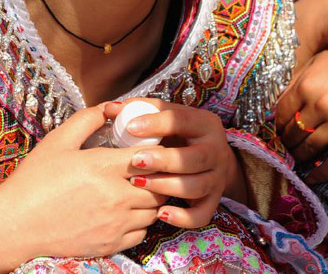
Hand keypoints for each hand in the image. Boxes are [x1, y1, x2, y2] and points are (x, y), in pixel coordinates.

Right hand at [0, 104, 165, 272]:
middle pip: (159, 184)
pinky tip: (127, 210)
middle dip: (158, 173)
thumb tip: (110, 108)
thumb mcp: (58, 141)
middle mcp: (116, 197)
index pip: (150, 155)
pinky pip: (142, 232)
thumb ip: (87, 119)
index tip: (150, 145)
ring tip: (138, 186)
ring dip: (152, 196)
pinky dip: (141, 220)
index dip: (156, 148)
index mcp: (104, 167)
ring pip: (154, 209)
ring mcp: (115, 224)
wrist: (15, 225)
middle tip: (148, 165)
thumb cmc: (34, 180)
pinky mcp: (111, 245)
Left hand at [105, 100, 245, 228]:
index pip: (181, 121)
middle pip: (194, 158)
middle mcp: (215, 151)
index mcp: (205, 124)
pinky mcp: (213, 201)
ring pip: (196, 187)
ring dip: (165, 187)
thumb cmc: (180, 133)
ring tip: (139, 183)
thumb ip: (141, 109)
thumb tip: (110, 108)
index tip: (130, 128)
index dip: (155, 124)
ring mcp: (216, 178)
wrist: (211, 157)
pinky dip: (182, 218)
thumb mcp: (167, 116)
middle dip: (163, 161)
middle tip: (136, 161)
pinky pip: (202, 215)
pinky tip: (160, 213)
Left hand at [276, 48, 327, 182]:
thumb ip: (298, 79)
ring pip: (310, 146)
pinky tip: (312, 178)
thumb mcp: (316, 62)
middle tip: (284, 146)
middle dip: (286, 141)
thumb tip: (279, 99)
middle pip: (294, 130)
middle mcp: (318, 105)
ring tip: (295, 158)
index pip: (282, 112)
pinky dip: (322, 172)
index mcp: (305, 85)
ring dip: (299, 155)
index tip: (276, 130)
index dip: (277, 123)